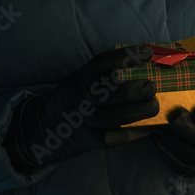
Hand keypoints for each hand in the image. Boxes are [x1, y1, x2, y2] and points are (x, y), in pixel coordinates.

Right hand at [4, 45, 158, 169]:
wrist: (41, 127)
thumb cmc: (70, 99)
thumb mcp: (79, 80)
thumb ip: (103, 74)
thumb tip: (144, 66)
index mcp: (78, 79)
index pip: (102, 63)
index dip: (127, 56)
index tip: (148, 53)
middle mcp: (79, 98)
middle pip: (107, 93)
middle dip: (134, 90)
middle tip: (151, 87)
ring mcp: (82, 121)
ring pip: (112, 117)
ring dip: (138, 111)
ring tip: (153, 106)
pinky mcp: (88, 141)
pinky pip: (113, 138)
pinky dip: (133, 133)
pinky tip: (148, 128)